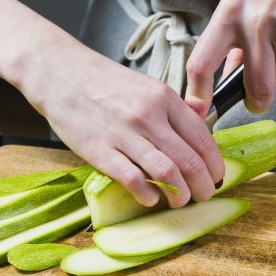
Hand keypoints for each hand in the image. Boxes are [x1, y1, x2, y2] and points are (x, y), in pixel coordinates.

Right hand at [24, 46, 224, 207]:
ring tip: (180, 201)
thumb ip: (173, 107)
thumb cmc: (102, 82)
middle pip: (189, 161)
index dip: (215, 165)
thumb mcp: (145, 85)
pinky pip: (133, 180)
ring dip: (180, 194)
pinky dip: (148, 194)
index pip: (202, 138)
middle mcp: (148, 116)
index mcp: (163, 98)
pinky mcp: (100, 151)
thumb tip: (201, 125)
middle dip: (203, 186)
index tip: (216, 177)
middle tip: (204, 196)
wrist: (59, 74)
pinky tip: (150, 198)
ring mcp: (124, 134)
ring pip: (167, 173)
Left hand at [184, 0, 275, 115]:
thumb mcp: (242, 3)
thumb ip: (232, 40)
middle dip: (258, 98)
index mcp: (228, 16)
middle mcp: (254, 24)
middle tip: (259, 97)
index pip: (202, 63)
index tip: (196, 112)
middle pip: (255, 86)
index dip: (197, 94)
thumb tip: (230, 74)